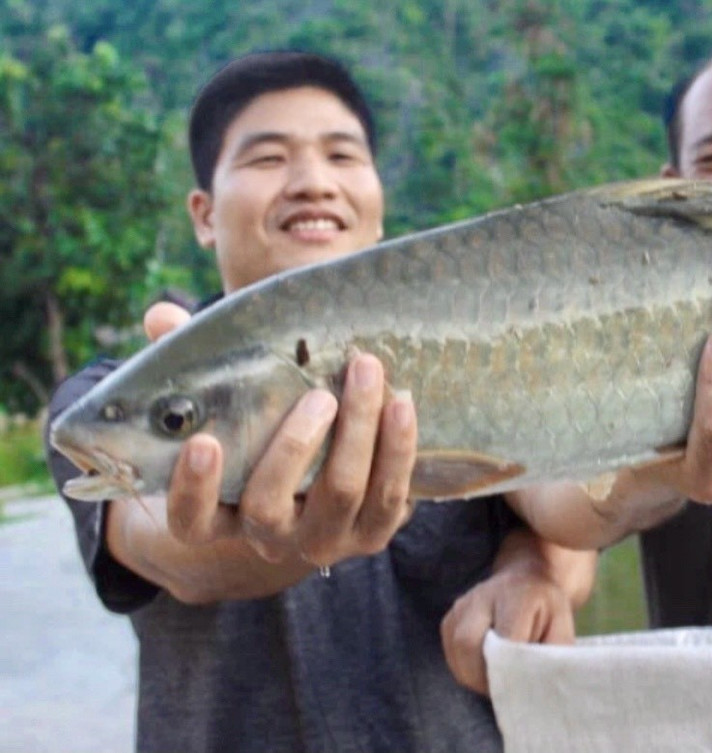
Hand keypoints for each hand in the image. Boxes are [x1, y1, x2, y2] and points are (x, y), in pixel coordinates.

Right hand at [143, 301, 419, 568]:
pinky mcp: (374, 533)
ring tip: (367, 372)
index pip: (192, 522)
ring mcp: (324, 539)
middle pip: (270, 506)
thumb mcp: (229, 399)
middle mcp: (270, 538)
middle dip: (294, 446)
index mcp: (221, 514)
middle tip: (320, 395)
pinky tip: (401, 403)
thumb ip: (189, 361)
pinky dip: (397, 448)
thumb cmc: (267, 425)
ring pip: (341, 494)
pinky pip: (390, 497)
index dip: (191, 490)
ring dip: (358, 432)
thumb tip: (162, 316)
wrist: (336, 468)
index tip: (203, 443)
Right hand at [440, 559, 576, 695]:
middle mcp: (483, 595)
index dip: (508, 671)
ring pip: (456, 651)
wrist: (527, 580)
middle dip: (482, 677)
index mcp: (518, 596)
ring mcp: (462, 605)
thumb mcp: (562, 628)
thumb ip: (553, 655)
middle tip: (501, 692)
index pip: (504, 640)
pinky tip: (483, 669)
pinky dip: (464, 669)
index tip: (518, 690)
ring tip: (495, 682)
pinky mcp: (451, 617)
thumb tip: (539, 688)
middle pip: (468, 643)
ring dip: (472, 676)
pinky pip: (450, 652)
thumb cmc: (547, 610)